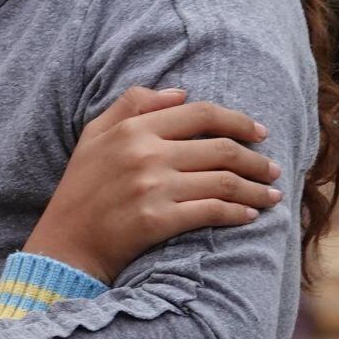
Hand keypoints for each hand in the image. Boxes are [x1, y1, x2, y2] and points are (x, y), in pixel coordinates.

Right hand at [23, 87, 281, 282]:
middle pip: (220, 148)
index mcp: (133, 128)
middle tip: (273, 168)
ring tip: (272, 195)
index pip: (200, 114)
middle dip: (255, 159)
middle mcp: (145, 154)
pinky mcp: (157, 221)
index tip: (259, 132)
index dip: (237, 120)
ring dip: (255, 188)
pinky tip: (250, 216)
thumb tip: (181, 93)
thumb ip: (132, 104)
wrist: (65, 244)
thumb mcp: (94, 135)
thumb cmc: (81, 188)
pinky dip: (237, 213)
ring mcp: (152, 188)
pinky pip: (211, 211)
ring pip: (223, 181)